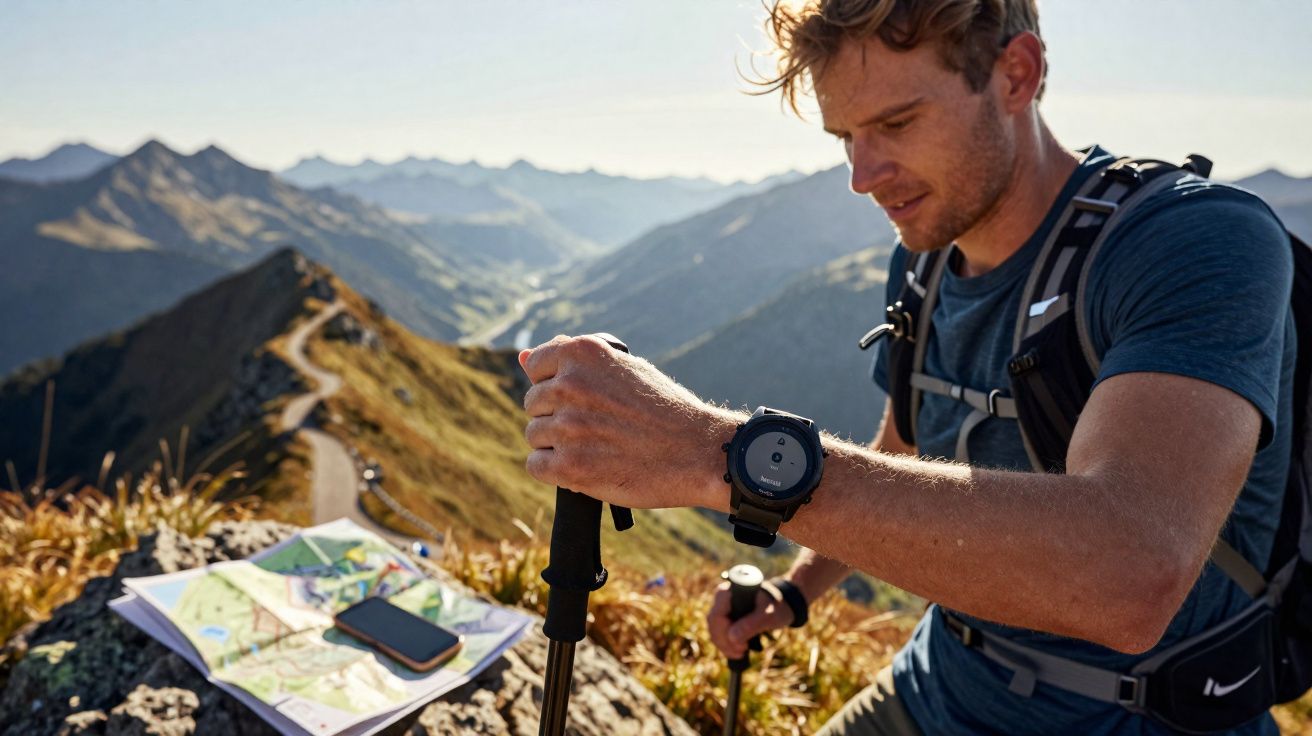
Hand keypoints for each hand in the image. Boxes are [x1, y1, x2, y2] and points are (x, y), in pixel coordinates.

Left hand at [519, 334, 737, 510]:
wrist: (700, 451)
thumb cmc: (665, 409)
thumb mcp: (623, 369)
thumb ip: (573, 363)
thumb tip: (522, 357)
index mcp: (583, 353)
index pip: (536, 366)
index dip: (557, 386)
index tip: (580, 400)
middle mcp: (570, 385)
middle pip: (533, 404)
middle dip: (557, 416)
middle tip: (595, 428)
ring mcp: (568, 427)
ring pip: (534, 435)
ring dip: (557, 445)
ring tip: (595, 447)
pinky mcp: (570, 467)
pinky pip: (536, 466)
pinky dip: (556, 471)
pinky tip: (585, 466)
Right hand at [706, 580, 793, 658]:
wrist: (785, 604)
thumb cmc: (778, 605)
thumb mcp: (768, 616)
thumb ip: (751, 625)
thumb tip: (732, 638)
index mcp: (730, 592)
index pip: (716, 616)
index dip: (725, 634)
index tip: (741, 646)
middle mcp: (723, 598)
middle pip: (714, 624)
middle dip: (725, 642)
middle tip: (741, 652)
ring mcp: (724, 607)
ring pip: (715, 630)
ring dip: (725, 645)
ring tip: (740, 653)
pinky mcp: (727, 616)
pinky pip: (720, 632)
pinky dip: (727, 644)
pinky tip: (736, 651)